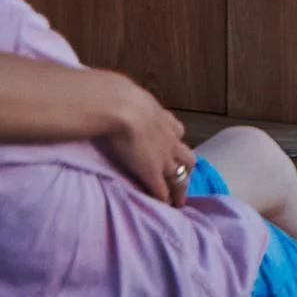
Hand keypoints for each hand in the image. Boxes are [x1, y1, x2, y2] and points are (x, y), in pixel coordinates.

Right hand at [94, 72, 196, 206]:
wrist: (119, 106)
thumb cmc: (117, 96)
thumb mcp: (127, 93)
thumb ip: (124, 97)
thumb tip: (109, 89)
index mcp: (162, 118)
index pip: (177, 131)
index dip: (177, 142)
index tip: (175, 149)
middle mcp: (168, 139)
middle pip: (187, 157)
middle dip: (186, 168)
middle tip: (183, 177)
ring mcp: (163, 158)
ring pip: (181, 177)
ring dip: (181, 188)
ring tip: (178, 200)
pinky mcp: (152, 174)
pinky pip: (163, 191)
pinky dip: (165, 200)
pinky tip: (163, 207)